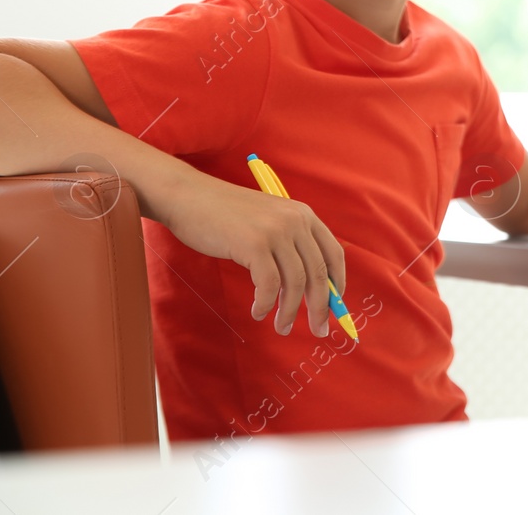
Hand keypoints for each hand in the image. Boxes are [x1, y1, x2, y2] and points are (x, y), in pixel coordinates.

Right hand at [159, 169, 347, 337]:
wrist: (190, 196)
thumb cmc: (226, 215)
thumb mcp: (269, 221)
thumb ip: (290, 245)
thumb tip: (311, 287)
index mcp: (304, 214)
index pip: (334, 254)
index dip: (338, 284)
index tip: (335, 307)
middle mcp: (295, 221)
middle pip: (319, 273)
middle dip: (321, 307)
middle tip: (318, 331)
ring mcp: (275, 231)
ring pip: (295, 283)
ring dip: (289, 311)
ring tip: (281, 327)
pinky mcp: (254, 244)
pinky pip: (269, 285)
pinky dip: (266, 304)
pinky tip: (258, 312)